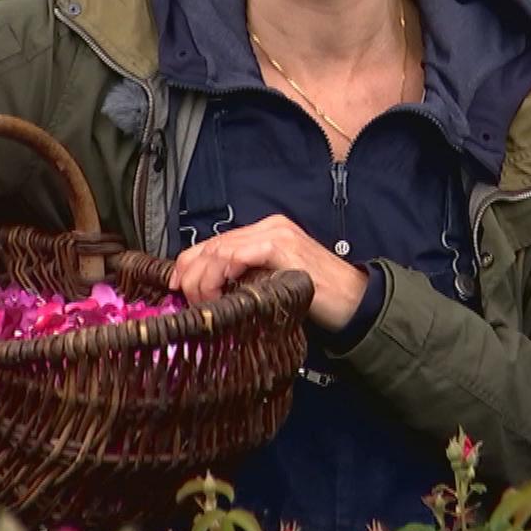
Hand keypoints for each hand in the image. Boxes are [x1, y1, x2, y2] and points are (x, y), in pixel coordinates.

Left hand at [167, 215, 368, 329]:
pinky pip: (236, 255)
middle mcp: (267, 227)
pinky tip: (216, 293)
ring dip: (201, 278)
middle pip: (211, 244)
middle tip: (184, 299)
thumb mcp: (272, 287)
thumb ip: (245, 282)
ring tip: (201, 302)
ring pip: (219, 249)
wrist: (355, 301)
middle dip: (189, 273)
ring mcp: (275, 234)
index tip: (175, 287)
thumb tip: (207, 295)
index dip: (188, 264)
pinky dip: (218, 274)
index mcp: (265, 234)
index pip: (214, 243)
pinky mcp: (280, 245)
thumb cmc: (317, 299)